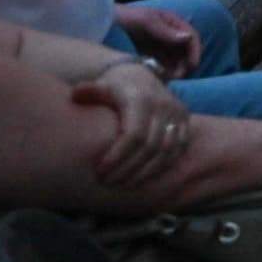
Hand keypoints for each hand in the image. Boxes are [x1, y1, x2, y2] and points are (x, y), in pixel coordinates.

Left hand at [77, 60, 193, 185]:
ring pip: (165, 152)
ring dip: (145, 173)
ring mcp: (178, 114)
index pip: (134, 135)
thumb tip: (75, 95)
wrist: (141, 76)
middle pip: (150, 147)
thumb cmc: (115, 87)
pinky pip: (176, 150)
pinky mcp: (185, 122)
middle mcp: (164, 106)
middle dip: (129, 169)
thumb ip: (89, 91)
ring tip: (124, 185)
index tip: (100, 171)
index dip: (117, 156)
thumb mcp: (102, 85)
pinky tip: (142, 178)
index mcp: (142, 99)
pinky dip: (160, 167)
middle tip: (108, 183)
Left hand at [110, 3, 204, 78]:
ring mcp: (161, 45)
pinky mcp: (152, 54)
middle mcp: (171, 34)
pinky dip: (164, 71)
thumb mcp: (146, 21)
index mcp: (174, 23)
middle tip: (178, 77)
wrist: (104, 21)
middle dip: (186, 64)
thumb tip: (187, 38)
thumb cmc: (127, 17)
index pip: (192, 37)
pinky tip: (159, 78)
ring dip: (176, 70)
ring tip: (168, 79)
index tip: (192, 66)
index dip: (195, 51)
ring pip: (176, 60)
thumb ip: (165, 30)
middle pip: (186, 51)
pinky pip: (163, 64)